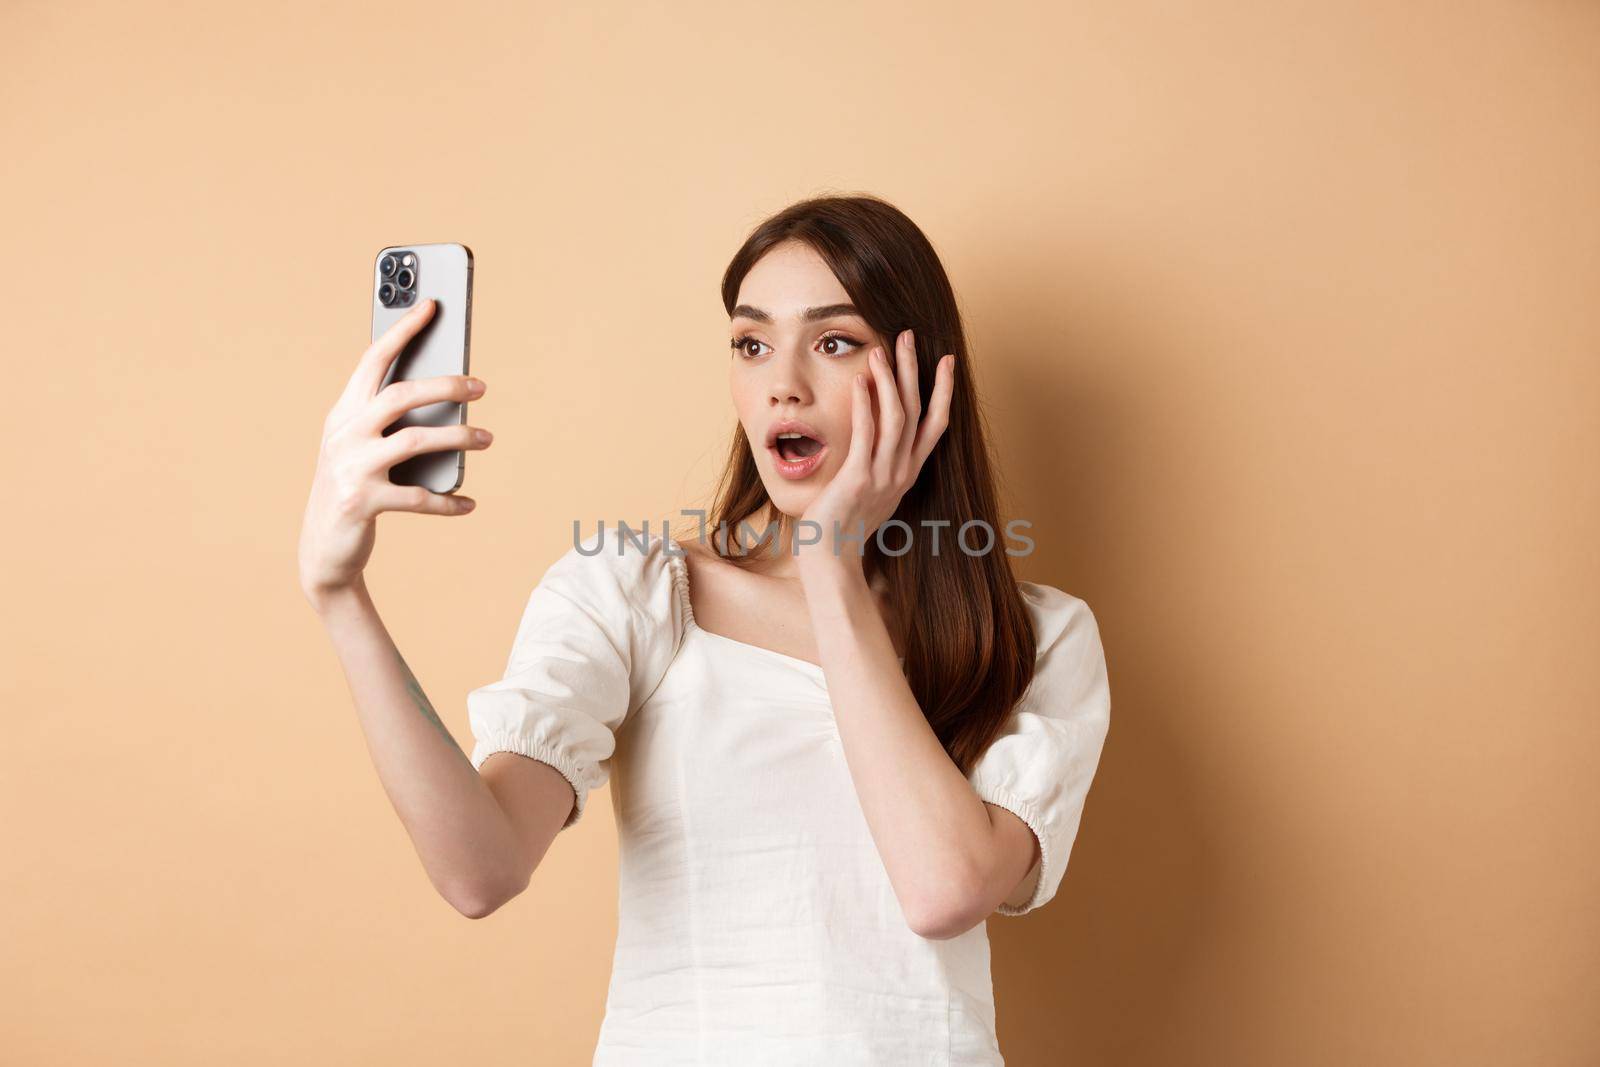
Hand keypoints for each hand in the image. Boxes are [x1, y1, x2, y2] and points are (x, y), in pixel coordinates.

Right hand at [297, 298, 492, 607]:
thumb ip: (390, 423)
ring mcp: (350, 468)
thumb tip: (450, 398)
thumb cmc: (352, 488)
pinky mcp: (362, 502)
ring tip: (486, 438)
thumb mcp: (362, 449)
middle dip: (445, 385)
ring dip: (458, 438)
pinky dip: (448, 501)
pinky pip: (418, 497)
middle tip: (481, 386)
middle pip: (400, 395)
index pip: (373, 360)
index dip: (403, 331)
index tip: (432, 305)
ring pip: (415, 441)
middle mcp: (343, 434)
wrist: (322, 549)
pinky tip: (468, 503)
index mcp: (343, 413)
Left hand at [797, 328, 955, 572]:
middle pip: (917, 412)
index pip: (935, 425)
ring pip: (896, 418)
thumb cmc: (842, 527)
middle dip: (914, 371)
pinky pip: (866, 435)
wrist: (830, 559)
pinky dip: (866, 404)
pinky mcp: (859, 480)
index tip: (945, 361)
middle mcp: (902, 473)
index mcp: (907, 474)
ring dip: (890, 380)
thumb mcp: (867, 493)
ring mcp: (883, 477)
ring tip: (882, 350)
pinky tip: (861, 381)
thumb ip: (875, 467)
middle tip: (910, 336)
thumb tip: (870, 445)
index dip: (943, 391)